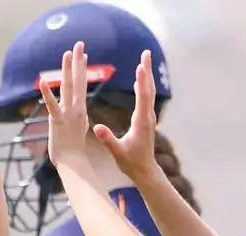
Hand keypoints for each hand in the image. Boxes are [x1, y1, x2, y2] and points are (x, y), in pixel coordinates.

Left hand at [36, 41, 92, 166]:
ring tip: (67, 53)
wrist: (73, 163)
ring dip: (67, 69)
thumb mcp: (78, 130)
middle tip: (79, 44)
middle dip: (78, 61)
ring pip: (68, 87)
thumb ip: (78, 118)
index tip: (84, 55)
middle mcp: (76, 108)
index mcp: (80, 110)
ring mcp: (67, 114)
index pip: (82, 85)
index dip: (82, 69)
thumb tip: (80, 113)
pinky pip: (52, 105)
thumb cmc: (74, 151)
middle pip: (78, 81)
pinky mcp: (57, 121)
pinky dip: (47, 94)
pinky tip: (42, 82)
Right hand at [94, 49, 164, 184]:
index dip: (142, 80)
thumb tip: (96, 128)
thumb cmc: (131, 163)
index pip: (143, 97)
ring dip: (146, 75)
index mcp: (141, 122)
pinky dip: (143, 85)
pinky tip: (140, 78)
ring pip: (148, 92)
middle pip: (148, 89)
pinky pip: (146, 98)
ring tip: (144, 59)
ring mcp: (148, 118)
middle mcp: (147, 117)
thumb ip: (108, 139)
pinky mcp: (146, 119)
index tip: (141, 65)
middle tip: (146, 53)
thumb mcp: (117, 152)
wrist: (144, 171)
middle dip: (147, 70)